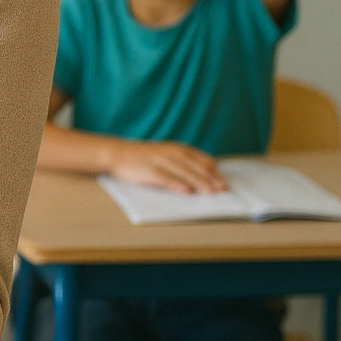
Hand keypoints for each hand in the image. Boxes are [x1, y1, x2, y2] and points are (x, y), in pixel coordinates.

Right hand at [109, 139, 226, 193]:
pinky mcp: (148, 171)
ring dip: (198, 182)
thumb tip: (207, 172)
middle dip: (210, 178)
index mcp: (176, 149)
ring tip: (210, 192)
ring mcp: (159, 161)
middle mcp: (170, 153)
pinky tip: (186, 191)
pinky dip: (176, 184)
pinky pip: (165, 178)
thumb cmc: (144, 156)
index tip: (223, 181)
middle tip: (222, 189)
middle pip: (194, 166)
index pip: (200, 159)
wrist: (117, 153)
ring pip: (183, 172)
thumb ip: (184, 160)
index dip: (213, 171)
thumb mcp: (166, 152)